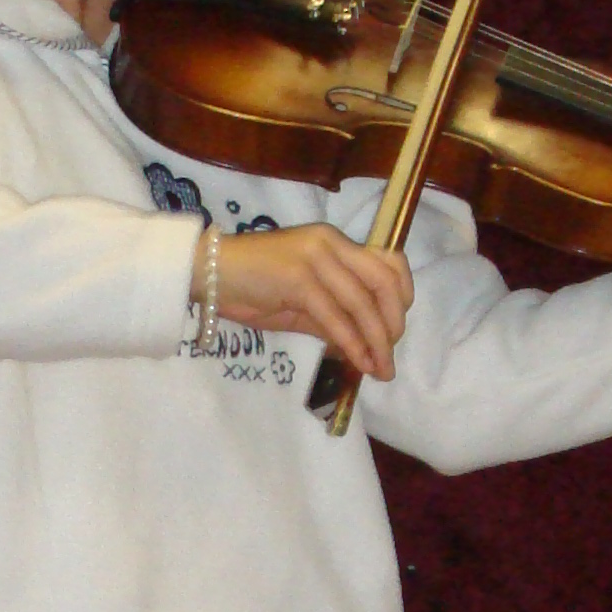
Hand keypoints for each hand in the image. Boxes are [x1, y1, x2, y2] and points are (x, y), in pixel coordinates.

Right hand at [204, 224, 413, 381]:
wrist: (208, 273)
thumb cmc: (251, 286)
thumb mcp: (301, 300)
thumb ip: (332, 316)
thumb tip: (364, 346)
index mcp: (335, 242)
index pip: (388, 262)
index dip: (403, 296)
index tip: (397, 328)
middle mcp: (330, 243)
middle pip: (383, 282)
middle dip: (393, 323)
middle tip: (390, 356)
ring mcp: (315, 258)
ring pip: (361, 303)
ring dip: (377, 341)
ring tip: (380, 369)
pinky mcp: (298, 279)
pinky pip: (335, 317)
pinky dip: (351, 343)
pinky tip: (359, 362)